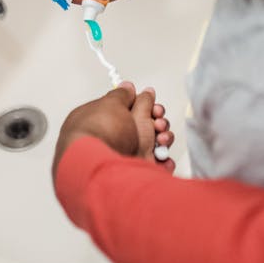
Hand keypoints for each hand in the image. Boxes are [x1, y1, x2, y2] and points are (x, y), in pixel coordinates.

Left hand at [53, 83, 175, 179]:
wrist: (103, 169)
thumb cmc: (101, 135)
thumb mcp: (112, 104)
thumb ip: (122, 94)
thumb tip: (128, 87)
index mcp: (100, 122)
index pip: (124, 110)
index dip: (140, 105)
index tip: (151, 103)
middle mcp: (111, 141)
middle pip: (141, 127)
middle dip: (156, 121)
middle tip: (157, 121)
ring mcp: (124, 159)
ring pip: (152, 145)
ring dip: (162, 139)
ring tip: (161, 139)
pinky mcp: (137, 175)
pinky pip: (156, 166)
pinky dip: (163, 161)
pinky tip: (161, 156)